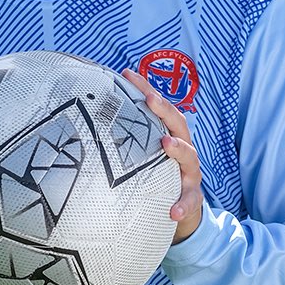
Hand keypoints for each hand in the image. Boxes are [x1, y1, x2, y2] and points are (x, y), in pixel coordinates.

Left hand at [122, 68, 203, 244]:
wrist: (182, 209)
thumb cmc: (160, 175)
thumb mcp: (146, 156)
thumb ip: (130, 139)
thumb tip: (92, 118)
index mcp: (171, 136)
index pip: (160, 109)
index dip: (145, 89)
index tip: (127, 73)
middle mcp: (184, 150)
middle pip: (178, 125)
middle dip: (165, 111)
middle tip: (150, 99)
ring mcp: (190, 174)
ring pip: (190, 158)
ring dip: (179, 150)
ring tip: (166, 144)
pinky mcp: (192, 198)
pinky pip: (190, 201)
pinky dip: (183, 205)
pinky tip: (174, 210)